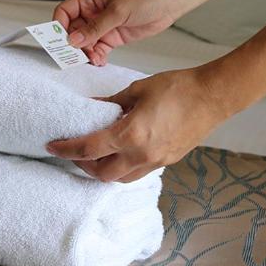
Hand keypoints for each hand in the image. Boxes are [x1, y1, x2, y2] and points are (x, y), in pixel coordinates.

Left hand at [45, 67, 228, 181]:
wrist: (213, 96)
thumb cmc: (178, 88)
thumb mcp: (137, 90)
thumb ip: (111, 102)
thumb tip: (92, 106)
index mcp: (130, 135)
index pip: (88, 149)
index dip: (66, 149)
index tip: (52, 146)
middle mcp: (142, 155)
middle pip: (102, 173)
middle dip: (83, 165)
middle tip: (74, 151)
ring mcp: (156, 161)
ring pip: (121, 178)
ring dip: (103, 170)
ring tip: (95, 154)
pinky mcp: (167, 161)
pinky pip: (138, 172)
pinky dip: (123, 166)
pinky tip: (119, 151)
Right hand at [53, 0, 177, 65]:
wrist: (168, 3)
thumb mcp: (117, 11)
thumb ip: (95, 28)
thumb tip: (73, 39)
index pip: (64, 12)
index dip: (59, 26)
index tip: (60, 41)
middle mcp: (92, 12)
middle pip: (72, 30)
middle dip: (73, 44)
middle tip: (74, 56)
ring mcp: (102, 26)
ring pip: (84, 43)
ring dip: (85, 53)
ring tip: (92, 59)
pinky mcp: (112, 37)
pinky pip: (97, 49)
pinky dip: (96, 57)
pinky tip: (100, 61)